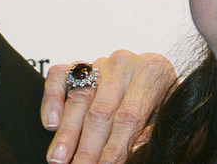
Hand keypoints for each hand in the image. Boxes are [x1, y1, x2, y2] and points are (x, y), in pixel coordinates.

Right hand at [41, 50, 175, 162]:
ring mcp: (99, 62)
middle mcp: (124, 63)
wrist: (156, 80)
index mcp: (153, 71)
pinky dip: (52, 99)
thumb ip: (149, 132)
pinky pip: (59, 77)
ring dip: (67, 132)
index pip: (129, 116)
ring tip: (58, 158)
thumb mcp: (165, 116)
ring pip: (79, 98)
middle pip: (101, 110)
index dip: (115, 147)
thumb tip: (133, 153)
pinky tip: (51, 123)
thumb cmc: (162, 102)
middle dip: (88, 146)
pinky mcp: (79, 65)